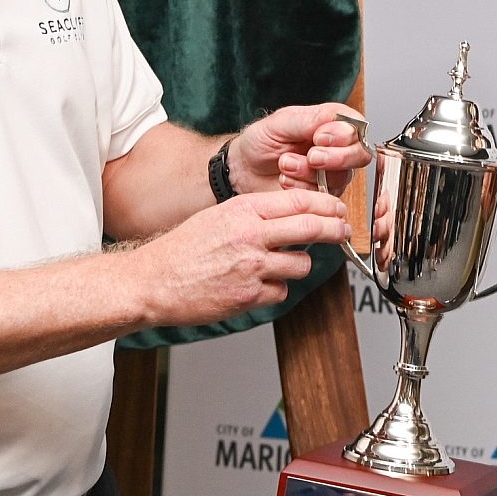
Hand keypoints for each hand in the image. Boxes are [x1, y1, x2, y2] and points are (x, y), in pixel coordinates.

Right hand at [131, 189, 349, 325]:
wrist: (153, 281)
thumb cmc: (184, 248)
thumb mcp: (220, 216)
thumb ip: (255, 214)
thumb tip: (294, 214)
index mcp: (243, 209)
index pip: (299, 200)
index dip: (327, 204)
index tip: (338, 209)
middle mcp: (251, 235)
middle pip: (312, 227)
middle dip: (335, 229)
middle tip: (343, 232)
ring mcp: (251, 266)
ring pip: (302, 263)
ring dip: (296, 265)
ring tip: (276, 265)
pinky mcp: (249, 295)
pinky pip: (281, 291)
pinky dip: (274, 290)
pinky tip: (254, 286)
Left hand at [232, 104, 370, 196]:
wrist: (243, 170)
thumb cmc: (261, 141)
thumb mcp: (281, 122)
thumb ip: (311, 120)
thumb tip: (340, 121)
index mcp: (331, 124)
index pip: (356, 128)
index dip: (343, 135)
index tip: (320, 137)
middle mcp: (337, 149)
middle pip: (359, 155)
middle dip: (336, 158)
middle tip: (312, 156)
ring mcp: (332, 174)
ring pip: (341, 178)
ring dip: (310, 173)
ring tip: (285, 165)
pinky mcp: (322, 196)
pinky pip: (325, 197)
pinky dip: (303, 189)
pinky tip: (285, 180)